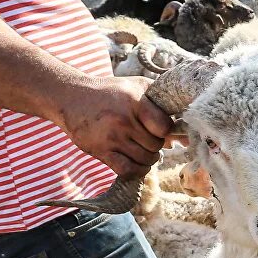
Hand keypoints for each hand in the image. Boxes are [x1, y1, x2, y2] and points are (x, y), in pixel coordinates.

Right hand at [57, 76, 173, 179]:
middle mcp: (123, 120)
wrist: (72, 97)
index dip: (166, 131)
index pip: (164, 127)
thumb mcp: (136, 86)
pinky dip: (137, 171)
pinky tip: (136, 164)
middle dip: (155, 145)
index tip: (160, 128)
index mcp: (134, 101)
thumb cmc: (111, 93)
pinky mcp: (101, 152)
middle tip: (147, 138)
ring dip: (147, 159)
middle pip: (155, 146)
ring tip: (141, 149)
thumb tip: (186, 130)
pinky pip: (127, 171)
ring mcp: (111, 138)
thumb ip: (161, 102)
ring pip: (144, 160)